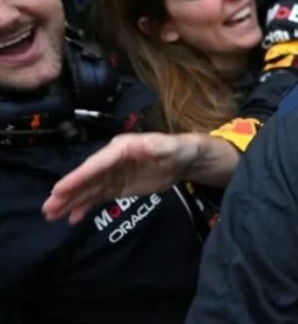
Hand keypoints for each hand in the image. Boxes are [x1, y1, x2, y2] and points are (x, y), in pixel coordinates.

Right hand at [42, 133, 237, 223]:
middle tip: (48, 207)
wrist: (185, 160)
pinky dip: (84, 207)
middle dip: (67, 192)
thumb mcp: (168, 146)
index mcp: (120, 149)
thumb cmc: (177, 149)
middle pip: (86, 178)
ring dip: (70, 202)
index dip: (78, 177)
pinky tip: (72, 218)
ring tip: (51, 214)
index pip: (95, 164)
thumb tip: (136, 146)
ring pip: (88, 190)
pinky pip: (97, 198)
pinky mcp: (117, 187)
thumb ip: (154, 147)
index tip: (59, 189)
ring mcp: (112, 175)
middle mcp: (110, 161)